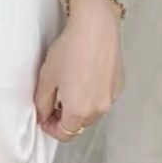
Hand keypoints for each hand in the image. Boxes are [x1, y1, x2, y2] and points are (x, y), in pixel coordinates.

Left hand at [34, 0, 123, 142]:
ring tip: (68, 89)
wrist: (95, 29)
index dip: (51, 128)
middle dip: (65, 119)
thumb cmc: (69, 51)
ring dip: (79, 108)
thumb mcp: (47, 78)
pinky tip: (84, 79)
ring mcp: (111, 99)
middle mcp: (98, 110)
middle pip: (79, 125)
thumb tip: (43, 115)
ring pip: (92, 113)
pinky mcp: (119, 87)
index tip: (44, 117)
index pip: (65, 134)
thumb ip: (42, 103)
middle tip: (53, 104)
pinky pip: (102, 99)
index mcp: (78, 111)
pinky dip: (92, 97)